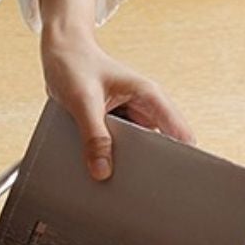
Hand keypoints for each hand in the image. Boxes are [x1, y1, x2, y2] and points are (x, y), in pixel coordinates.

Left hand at [36, 0, 192, 179]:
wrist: (61, 53)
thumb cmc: (75, 65)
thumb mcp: (83, 101)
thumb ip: (93, 136)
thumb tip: (103, 172)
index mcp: (148, 96)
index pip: (178, 131)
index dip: (183, 157)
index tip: (179, 181)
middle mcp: (143, 108)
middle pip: (159, 146)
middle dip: (152, 168)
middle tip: (142, 191)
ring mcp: (130, 118)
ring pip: (137, 151)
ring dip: (129, 165)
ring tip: (121, 186)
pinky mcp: (115, 126)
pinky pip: (119, 149)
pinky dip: (113, 160)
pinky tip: (103, 173)